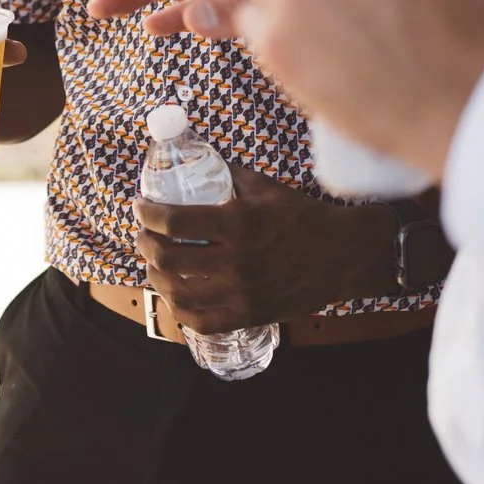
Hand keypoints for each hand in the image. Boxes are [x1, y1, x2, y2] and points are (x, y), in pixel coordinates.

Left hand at [135, 160, 397, 332]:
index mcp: (237, 224)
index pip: (173, 222)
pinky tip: (175, 299)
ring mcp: (242, 293)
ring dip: (156, 278)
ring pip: (178, 294)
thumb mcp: (266, 188)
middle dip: (144, 245)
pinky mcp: (250, 315)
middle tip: (143, 235)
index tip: (140, 206)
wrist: (343, 255)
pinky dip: (181, 312)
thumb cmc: (305, 217)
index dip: (147, 214)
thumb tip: (201, 161)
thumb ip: (230, 176)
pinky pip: (203, 322)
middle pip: (168, 259)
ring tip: (153, 265)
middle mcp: (235, 261)